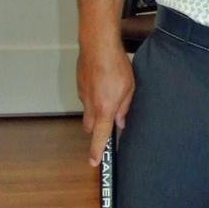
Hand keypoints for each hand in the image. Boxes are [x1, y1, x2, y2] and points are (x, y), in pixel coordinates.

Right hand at [77, 45, 134, 165]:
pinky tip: (103, 83)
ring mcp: (82, 95)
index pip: (99, 136)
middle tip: (109, 123)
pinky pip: (86, 97)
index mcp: (104, 109)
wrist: (98, 46)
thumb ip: (124, 108)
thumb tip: (120, 122)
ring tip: (110, 94)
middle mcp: (90, 105)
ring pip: (87, 111)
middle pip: (90, 127)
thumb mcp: (129, 89)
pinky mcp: (79, 85)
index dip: (97, 151)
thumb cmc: (116, 65)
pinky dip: (93, 96)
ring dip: (96, 110)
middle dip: (97, 129)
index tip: (94, 162)